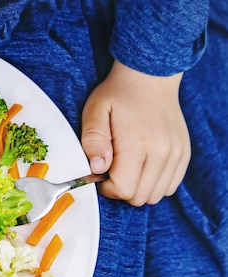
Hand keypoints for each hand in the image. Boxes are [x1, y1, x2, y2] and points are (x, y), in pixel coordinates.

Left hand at [81, 60, 190, 205]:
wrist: (150, 77)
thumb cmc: (118, 95)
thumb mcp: (95, 112)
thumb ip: (93, 141)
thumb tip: (97, 168)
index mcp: (138, 143)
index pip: (124, 189)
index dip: (107, 187)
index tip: (101, 173)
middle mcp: (162, 152)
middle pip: (140, 197)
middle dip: (121, 190)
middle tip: (112, 169)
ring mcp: (176, 154)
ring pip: (156, 195)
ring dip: (138, 188)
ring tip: (127, 168)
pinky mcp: (183, 154)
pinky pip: (170, 186)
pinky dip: (154, 183)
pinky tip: (142, 167)